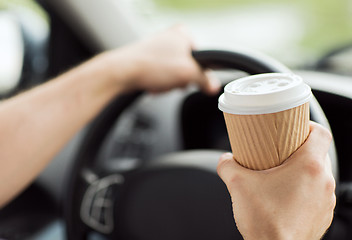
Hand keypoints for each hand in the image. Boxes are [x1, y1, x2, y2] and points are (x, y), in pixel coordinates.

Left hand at [104, 26, 219, 94]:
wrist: (121, 72)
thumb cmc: (150, 65)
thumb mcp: (187, 73)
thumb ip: (205, 80)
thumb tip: (213, 86)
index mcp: (182, 34)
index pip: (202, 58)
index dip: (198, 73)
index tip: (193, 81)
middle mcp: (170, 38)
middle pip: (187, 67)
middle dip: (180, 80)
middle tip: (173, 82)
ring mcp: (158, 49)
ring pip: (173, 74)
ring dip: (168, 84)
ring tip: (159, 83)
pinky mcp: (148, 60)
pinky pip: (161, 76)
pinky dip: (158, 83)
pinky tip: (152, 85)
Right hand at [217, 122, 335, 239]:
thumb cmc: (264, 221)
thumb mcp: (238, 185)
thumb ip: (227, 165)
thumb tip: (225, 160)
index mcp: (309, 167)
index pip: (321, 133)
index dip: (309, 125)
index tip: (296, 127)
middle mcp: (323, 182)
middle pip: (318, 153)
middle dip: (300, 148)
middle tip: (281, 149)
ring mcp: (325, 201)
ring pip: (319, 174)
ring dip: (303, 170)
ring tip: (281, 173)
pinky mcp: (321, 216)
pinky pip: (317, 193)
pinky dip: (304, 188)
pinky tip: (285, 194)